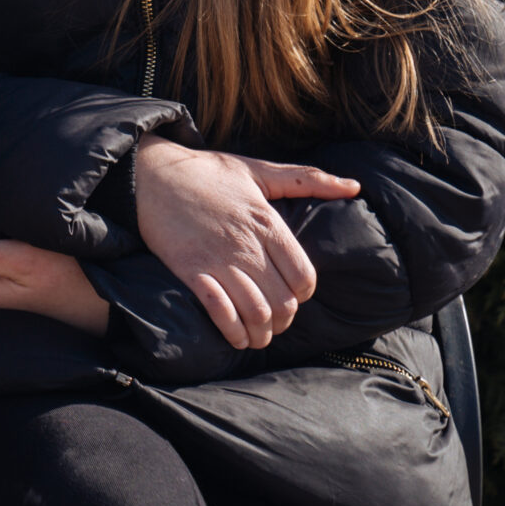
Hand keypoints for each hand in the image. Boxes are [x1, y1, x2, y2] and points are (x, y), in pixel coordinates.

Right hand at [132, 135, 360, 349]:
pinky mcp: (189, 270)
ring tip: (258, 335)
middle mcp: (246, 244)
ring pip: (255, 312)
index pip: (304, 276)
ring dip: (261, 332)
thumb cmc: (206, 172)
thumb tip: (354, 186)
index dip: (304, 294)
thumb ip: (307, 179)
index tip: (293, 294)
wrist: (150, 173)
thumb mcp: (258, 169)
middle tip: (276, 322)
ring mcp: (217, 259)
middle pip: (283, 302)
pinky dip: (232, 331)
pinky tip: (235, 335)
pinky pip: (220, 312)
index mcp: (266, 221)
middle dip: (284, 320)